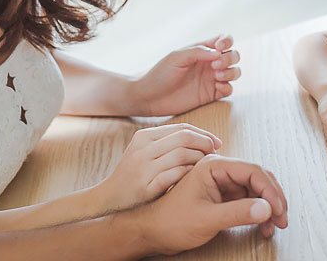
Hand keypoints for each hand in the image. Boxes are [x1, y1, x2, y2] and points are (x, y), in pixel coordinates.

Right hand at [98, 124, 220, 210]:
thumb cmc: (135, 174)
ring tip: (206, 167)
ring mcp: (143, 168)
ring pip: (182, 155)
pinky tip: (195, 178)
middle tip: (215, 154)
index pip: (182, 128)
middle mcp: (142, 149)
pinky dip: (189, 174)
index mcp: (144, 136)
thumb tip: (203, 137)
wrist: (110, 199)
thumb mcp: (146, 151)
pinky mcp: (145, 187)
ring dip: (200, 160)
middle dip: (205, 144)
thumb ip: (168, 142)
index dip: (204, 133)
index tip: (216, 143)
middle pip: (184, 138)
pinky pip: (175, 175)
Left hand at [136, 35, 240, 115]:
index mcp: (202, 50)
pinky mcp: (211, 95)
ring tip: (217, 76)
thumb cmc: (160, 73)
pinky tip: (216, 86)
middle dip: (230, 58)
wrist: (150, 97)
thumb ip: (197, 52)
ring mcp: (211, 79)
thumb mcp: (176, 57)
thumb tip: (218, 52)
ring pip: (234, 72)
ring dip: (231, 72)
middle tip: (215, 65)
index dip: (227, 41)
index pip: (223, 40)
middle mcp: (209, 63)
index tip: (220, 47)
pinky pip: (228, 89)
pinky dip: (227, 86)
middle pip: (233, 56)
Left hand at [137, 155, 287, 255]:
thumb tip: (267, 209)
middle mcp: (220, 170)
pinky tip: (263, 226)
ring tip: (274, 226)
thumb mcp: (207, 219)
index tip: (277, 211)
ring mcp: (222, 183)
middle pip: (258, 178)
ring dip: (268, 207)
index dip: (270, 191)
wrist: (153, 232)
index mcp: (213, 165)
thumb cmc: (171, 222)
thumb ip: (238, 213)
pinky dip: (259, 212)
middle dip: (273, 199)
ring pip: (256, 190)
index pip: (252, 171)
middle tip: (282, 220)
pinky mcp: (223, 195)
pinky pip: (249, 200)